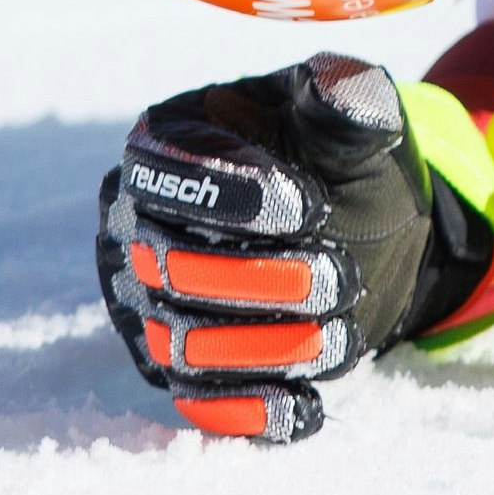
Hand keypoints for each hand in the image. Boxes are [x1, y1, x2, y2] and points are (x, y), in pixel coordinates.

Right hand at [95, 54, 493, 441]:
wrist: (354, 226)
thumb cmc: (338, 161)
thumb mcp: (352, 121)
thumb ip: (348, 100)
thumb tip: (345, 85)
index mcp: (170, 145)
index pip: (163, 169)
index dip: (230, 194)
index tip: (312, 203)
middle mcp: (139, 225)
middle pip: (168, 264)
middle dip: (263, 276)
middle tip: (342, 272)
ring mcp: (151, 301)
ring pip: (183, 341)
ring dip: (270, 341)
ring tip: (343, 319)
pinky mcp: (181, 363)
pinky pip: (199, 401)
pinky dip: (252, 409)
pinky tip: (308, 407)